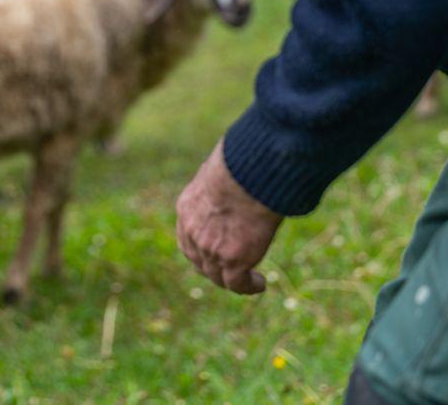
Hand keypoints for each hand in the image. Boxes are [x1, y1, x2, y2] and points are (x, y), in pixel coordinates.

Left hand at [176, 139, 282, 294]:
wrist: (249, 174)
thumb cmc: (242, 161)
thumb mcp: (221, 168)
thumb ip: (221, 178)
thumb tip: (234, 165)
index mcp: (187, 208)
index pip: (188, 237)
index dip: (201, 249)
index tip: (215, 252)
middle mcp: (194, 232)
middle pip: (199, 261)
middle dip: (214, 268)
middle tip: (233, 270)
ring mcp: (211, 249)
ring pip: (218, 276)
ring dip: (234, 280)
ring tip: (251, 280)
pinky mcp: (233, 260)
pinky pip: (238, 284)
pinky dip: (249, 286)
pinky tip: (260, 283)